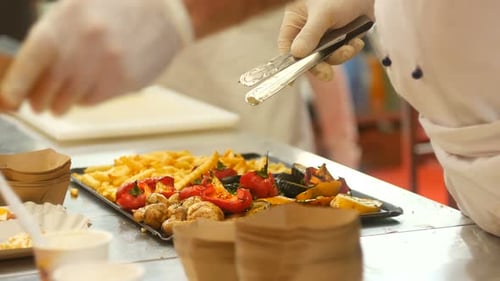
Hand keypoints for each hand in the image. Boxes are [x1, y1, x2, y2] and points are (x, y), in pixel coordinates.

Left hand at [0, 0, 188, 114]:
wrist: (165, 12)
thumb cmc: (117, 8)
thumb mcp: (78, 7)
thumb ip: (53, 35)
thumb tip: (28, 72)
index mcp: (67, 20)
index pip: (32, 59)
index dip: (17, 84)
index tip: (10, 100)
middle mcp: (86, 44)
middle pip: (48, 86)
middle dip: (39, 100)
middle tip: (39, 104)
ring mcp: (107, 65)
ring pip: (69, 99)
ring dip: (62, 103)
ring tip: (64, 98)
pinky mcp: (125, 81)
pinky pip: (92, 100)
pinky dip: (85, 99)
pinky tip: (91, 88)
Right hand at [278, 0, 373, 80]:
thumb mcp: (322, 14)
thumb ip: (310, 34)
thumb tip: (297, 54)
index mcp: (296, 21)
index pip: (288, 46)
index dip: (290, 64)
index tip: (294, 79)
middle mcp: (309, 31)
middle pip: (309, 57)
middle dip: (320, 65)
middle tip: (327, 75)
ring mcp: (327, 35)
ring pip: (328, 57)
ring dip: (340, 56)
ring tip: (350, 47)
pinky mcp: (343, 37)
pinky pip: (343, 52)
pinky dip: (351, 50)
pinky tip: (357, 41)